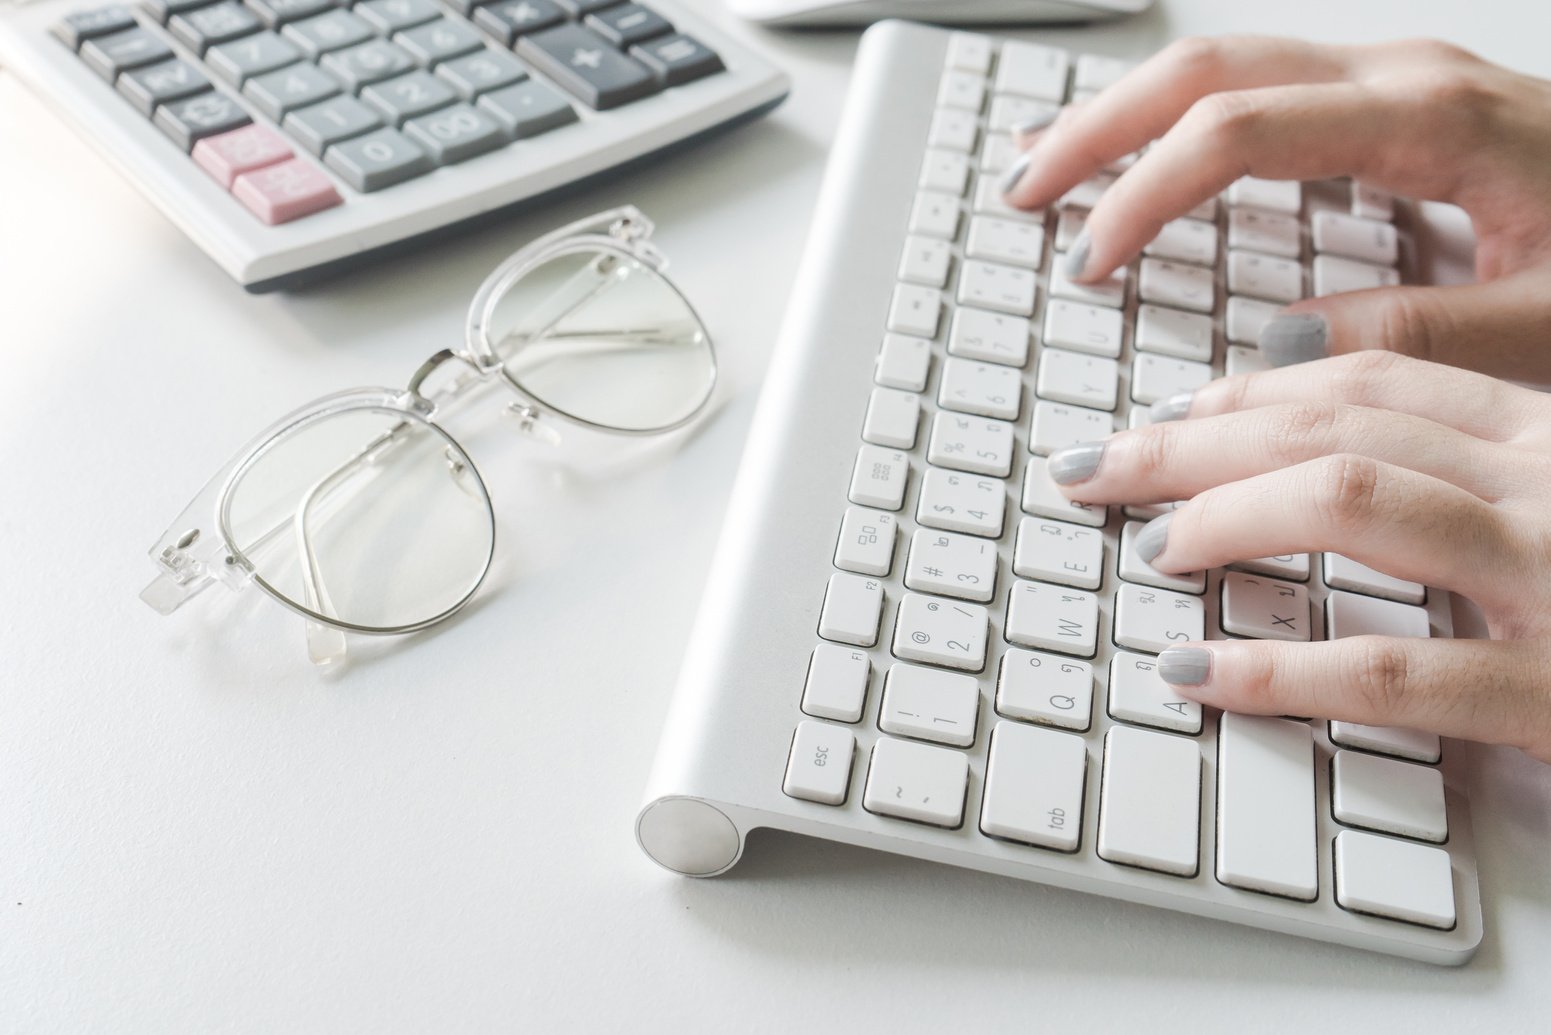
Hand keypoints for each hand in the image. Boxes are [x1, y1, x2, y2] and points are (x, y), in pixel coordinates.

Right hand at [1003, 36, 1550, 381]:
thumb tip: (1282, 344)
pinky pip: (1259, 93)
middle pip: (1206, 68)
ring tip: (1049, 168)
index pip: (1238, 129)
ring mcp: (1397, 84)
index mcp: (1429, 119)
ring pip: (1224, 66)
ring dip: (1126, 115)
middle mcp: (1402, 80)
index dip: (1144, 191)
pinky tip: (1145, 161)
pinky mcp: (1398, 108)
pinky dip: (1180, 126)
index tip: (1091, 262)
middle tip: (1022, 191)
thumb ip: (1424, 328)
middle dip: (1098, 128)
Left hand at [1046, 352, 1550, 762]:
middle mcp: (1544, 481)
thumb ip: (1464, 480)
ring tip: (1146, 548)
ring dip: (1222, 517)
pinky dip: (1278, 669)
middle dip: (1188, 444)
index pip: (1369, 386)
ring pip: (1350, 499)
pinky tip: (1198, 673)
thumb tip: (1309, 460)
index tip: (1161, 415)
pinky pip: (1392, 669)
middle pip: (1328, 428)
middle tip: (1094, 468)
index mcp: (1542, 440)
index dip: (1245, 397)